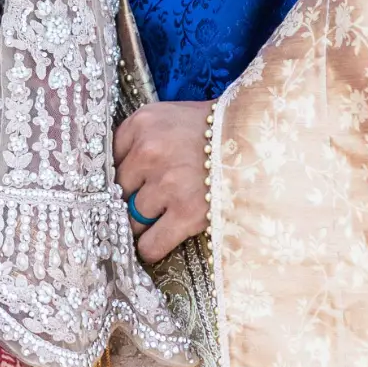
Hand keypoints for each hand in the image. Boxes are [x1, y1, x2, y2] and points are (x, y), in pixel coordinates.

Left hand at [114, 100, 211, 263]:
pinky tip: (162, 239)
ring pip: (132, 220)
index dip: (119, 176)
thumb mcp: (170, 119)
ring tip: (162, 218)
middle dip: (129, 200)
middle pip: (118, 192)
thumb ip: (140, 139)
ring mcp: (167, 184)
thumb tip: (114, 178)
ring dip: (144, 224)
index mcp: (142, 123)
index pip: (107, 160)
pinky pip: (151, 245)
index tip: (127, 185)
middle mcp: (149, 151)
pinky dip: (153, 248)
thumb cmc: (214, 130)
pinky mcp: (187, 213)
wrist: (260, 140)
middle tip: (147, 203)